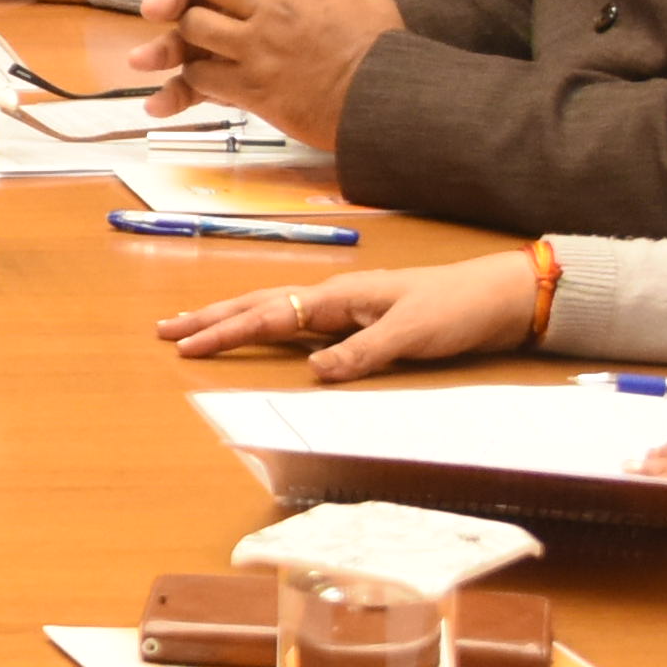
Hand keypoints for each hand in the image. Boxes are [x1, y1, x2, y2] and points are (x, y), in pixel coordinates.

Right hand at [149, 248, 548, 373]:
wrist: (498, 295)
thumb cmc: (457, 308)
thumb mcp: (412, 333)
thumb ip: (361, 354)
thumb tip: (313, 372)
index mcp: (341, 296)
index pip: (270, 314)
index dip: (225, 331)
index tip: (186, 346)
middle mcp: (336, 296)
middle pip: (259, 304)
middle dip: (211, 318)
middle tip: (167, 330)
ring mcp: (345, 305)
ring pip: (274, 307)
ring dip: (232, 316)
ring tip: (194, 325)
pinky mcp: (359, 317)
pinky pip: (298, 319)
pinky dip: (265, 323)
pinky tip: (257, 329)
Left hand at [158, 0, 401, 149]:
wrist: (384, 100)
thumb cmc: (381, 47)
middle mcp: (270, 6)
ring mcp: (255, 47)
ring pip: (193, 24)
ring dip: (190, 27)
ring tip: (197, 35)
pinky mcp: (249, 88)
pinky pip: (200, 75)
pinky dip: (197, 74)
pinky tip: (207, 75)